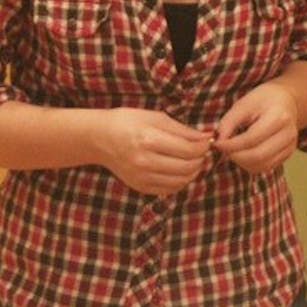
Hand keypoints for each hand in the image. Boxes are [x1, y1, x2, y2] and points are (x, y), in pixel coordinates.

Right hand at [92, 108, 210, 195]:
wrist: (99, 138)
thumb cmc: (126, 122)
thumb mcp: (153, 117)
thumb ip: (181, 129)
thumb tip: (205, 137)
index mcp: (148, 139)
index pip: (188, 150)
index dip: (203, 146)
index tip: (207, 140)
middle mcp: (145, 161)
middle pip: (187, 167)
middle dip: (201, 159)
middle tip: (202, 150)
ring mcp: (141, 177)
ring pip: (181, 181)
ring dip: (193, 171)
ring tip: (193, 160)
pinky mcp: (140, 186)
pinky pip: (169, 189)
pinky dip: (180, 181)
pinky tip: (179, 169)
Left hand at [213, 81, 299, 173]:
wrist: (285, 101)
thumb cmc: (262, 100)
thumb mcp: (243, 104)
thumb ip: (228, 122)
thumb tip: (218, 140)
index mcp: (279, 117)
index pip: (251, 139)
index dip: (231, 144)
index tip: (216, 143)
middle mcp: (288, 134)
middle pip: (258, 155)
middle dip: (235, 155)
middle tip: (223, 148)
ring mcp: (290, 146)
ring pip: (263, 165)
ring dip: (242, 162)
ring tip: (232, 150)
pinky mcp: (287, 154)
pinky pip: (267, 167)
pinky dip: (251, 164)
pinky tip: (242, 154)